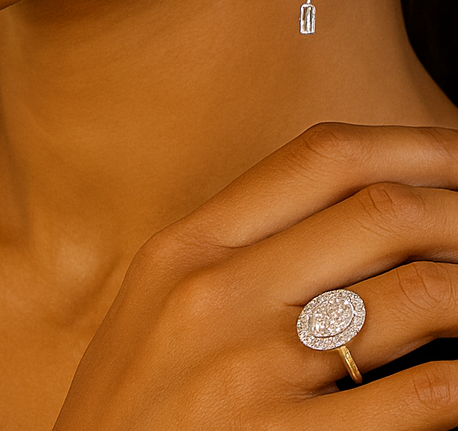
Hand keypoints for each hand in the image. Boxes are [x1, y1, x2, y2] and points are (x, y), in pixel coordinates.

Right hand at [54, 124, 457, 429]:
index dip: (411, 144)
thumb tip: (352, 214)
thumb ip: (237, 252)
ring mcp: (250, 374)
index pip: (320, 157)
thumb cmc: (130, 411)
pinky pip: (418, 399)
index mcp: (187, 248)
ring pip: (416, 295)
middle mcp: (217, 295)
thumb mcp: (157, 308)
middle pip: (379, 212)